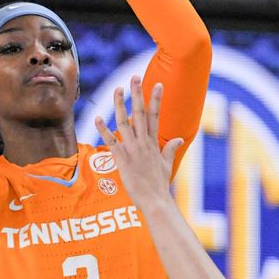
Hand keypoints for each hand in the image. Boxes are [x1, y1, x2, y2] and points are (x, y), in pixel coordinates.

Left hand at [95, 77, 183, 206]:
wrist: (155, 200)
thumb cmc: (160, 184)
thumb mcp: (167, 164)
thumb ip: (171, 149)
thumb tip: (180, 139)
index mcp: (154, 143)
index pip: (156, 116)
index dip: (156, 99)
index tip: (158, 84)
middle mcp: (144, 143)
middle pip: (140, 114)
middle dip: (137, 94)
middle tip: (135, 78)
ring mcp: (133, 150)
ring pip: (125, 123)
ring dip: (120, 106)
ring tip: (117, 90)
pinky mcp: (123, 159)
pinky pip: (111, 142)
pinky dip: (104, 130)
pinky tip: (98, 117)